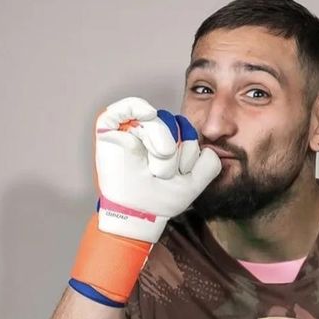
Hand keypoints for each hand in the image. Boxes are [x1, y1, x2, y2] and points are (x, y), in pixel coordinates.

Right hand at [69, 97, 219, 305]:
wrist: (139, 213)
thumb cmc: (161, 197)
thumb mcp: (195, 182)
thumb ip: (209, 164)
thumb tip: (208, 146)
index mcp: (169, 138)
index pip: (188, 130)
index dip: (190, 153)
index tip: (181, 174)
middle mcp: (150, 130)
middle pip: (175, 123)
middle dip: (176, 155)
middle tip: (163, 174)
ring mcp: (130, 128)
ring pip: (158, 121)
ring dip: (161, 151)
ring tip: (152, 169)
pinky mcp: (109, 128)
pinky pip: (128, 105)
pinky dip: (139, 107)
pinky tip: (147, 117)